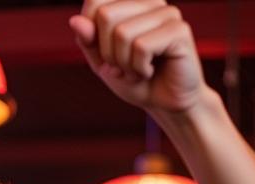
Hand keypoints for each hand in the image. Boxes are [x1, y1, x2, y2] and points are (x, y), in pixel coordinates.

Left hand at [69, 1, 207, 114]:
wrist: (163, 103)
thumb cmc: (133, 80)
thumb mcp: (102, 62)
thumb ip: (88, 41)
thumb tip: (75, 20)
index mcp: (132, 3)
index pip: (94, 2)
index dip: (90, 34)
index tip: (106, 53)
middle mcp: (151, 2)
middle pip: (105, 16)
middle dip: (107, 52)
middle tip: (122, 66)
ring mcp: (167, 13)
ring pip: (122, 33)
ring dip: (123, 64)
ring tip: (137, 71)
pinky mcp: (179, 30)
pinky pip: (141, 47)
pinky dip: (138, 69)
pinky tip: (149, 72)